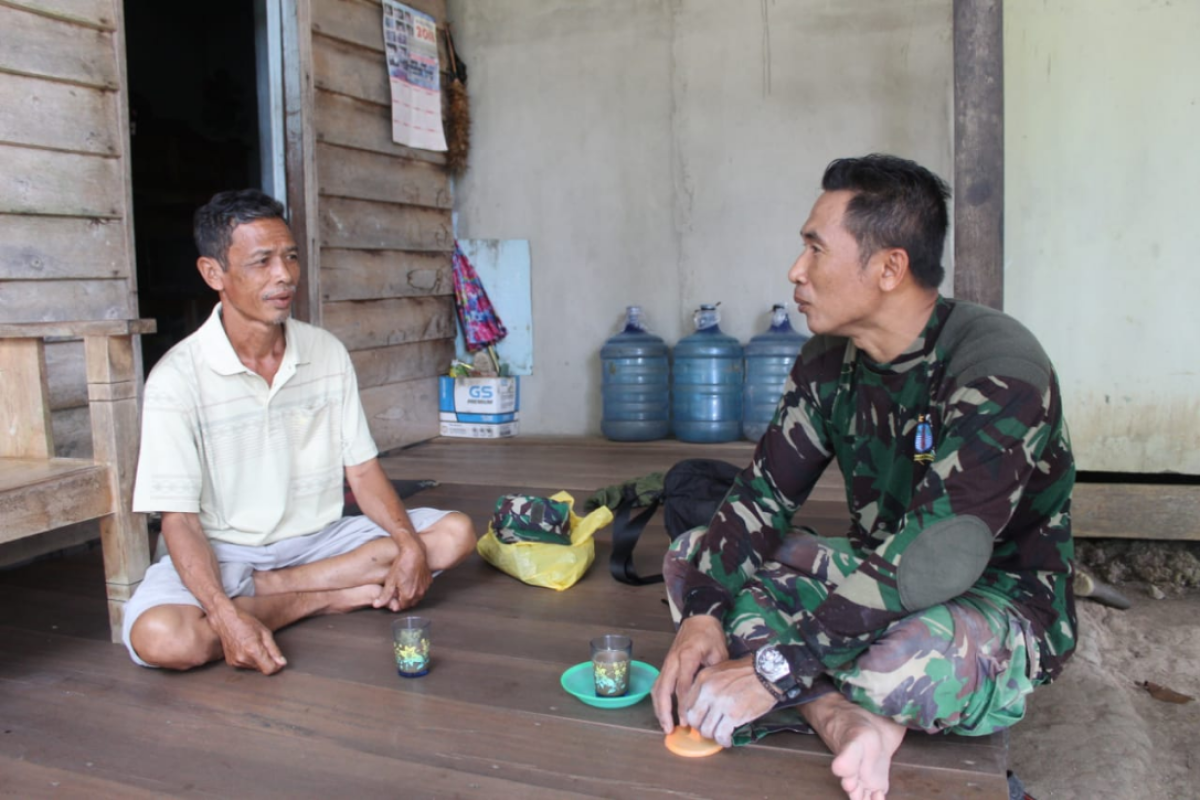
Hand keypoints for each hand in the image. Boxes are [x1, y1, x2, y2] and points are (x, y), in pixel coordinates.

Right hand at [208, 605, 286, 674]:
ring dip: (258, 660)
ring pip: (255, 668)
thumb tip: (282, 664)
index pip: (269, 669)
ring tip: (253, 645)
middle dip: (267, 660)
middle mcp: (243, 658)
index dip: (277, 666)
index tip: (279, 660)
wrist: (226, 620)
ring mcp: (236, 662)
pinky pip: (247, 666)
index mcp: (253, 650)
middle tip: (264, 646)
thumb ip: (274, 651)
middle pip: (263, 668)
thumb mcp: (266, 633)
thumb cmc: (247, 623)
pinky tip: (246, 648)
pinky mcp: (231, 663)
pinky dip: (250, 660)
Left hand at [374, 534, 431, 610]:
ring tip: (404, 583)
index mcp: (408, 596)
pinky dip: (417, 587)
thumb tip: (377, 605)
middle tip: (397, 588)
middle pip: (410, 603)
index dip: (395, 602)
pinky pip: (422, 588)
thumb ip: (384, 595)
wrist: (414, 551)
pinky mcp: (429, 581)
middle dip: (403, 599)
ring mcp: (425, 587)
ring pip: (417, 596)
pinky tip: (412, 578)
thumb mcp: (390, 580)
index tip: (392, 594)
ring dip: (411, 593)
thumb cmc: (402, 565)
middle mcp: (419, 594)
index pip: (401, 607)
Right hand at [651, 615, 728, 732]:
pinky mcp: (665, 665)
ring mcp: (667, 663)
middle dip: (665, 711)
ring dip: (659, 708)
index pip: (682, 685)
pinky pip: (658, 684)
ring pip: (657, 688)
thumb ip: (714, 673)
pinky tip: (663, 712)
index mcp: (687, 656)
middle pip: (664, 689)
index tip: (687, 721)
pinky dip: (659, 700)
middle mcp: (673, 660)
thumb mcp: (719, 652)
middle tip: (671, 729)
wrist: (699, 620)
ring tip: (665, 726)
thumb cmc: (710, 636)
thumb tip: (714, 699)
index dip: (683, 705)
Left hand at [681, 656, 776, 746]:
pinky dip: (723, 740)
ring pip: (706, 730)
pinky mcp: (734, 715)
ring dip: (712, 735)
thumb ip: (708, 685)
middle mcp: (708, 691)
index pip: (687, 704)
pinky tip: (727, 740)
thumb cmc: (746, 671)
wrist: (767, 673)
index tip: (698, 720)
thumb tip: (701, 705)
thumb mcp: (720, 670)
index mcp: (703, 679)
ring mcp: (720, 704)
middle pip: (693, 719)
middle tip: (708, 729)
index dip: (691, 716)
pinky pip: (721, 735)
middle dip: (700, 727)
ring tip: (719, 734)